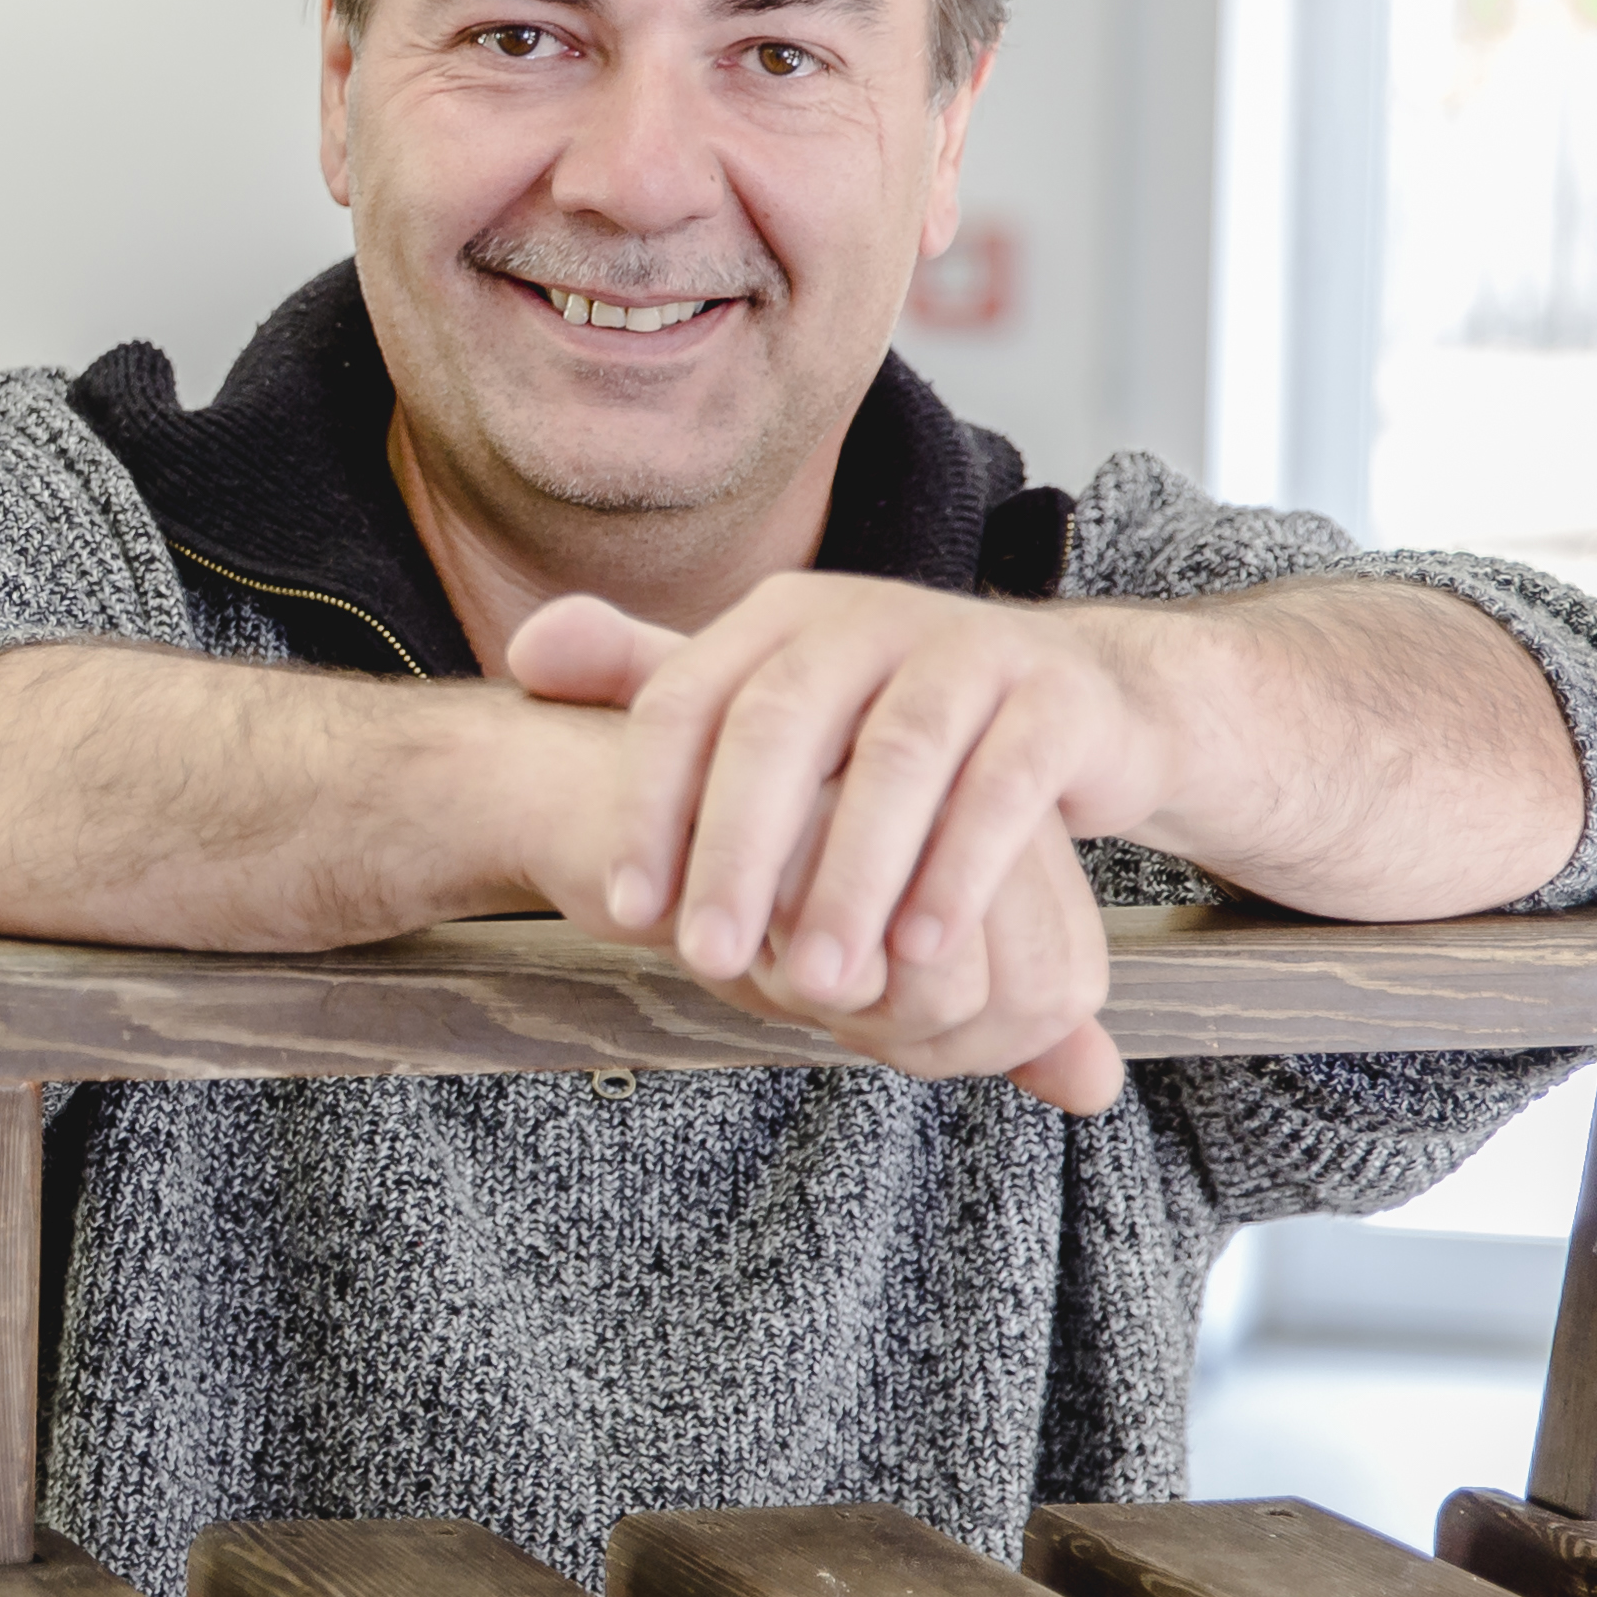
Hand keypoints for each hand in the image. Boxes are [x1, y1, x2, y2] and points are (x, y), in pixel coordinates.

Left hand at [507, 588, 1132, 1117]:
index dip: (648, 805)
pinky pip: (1002, 787)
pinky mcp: (1054, 698)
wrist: (1071, 702)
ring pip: (895, 761)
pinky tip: (921, 951)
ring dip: (849, 879)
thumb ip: (641, 672)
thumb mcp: (768, 694)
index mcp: (778, 617)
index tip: (624, 910)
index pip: (685, 700)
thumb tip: (526, 652)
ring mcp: (967, 647)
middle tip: (704, 961)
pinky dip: (960, 872)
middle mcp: (865, 614)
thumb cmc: (884, 718)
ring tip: (814, 982)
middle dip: (736, 853)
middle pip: (779, 728)